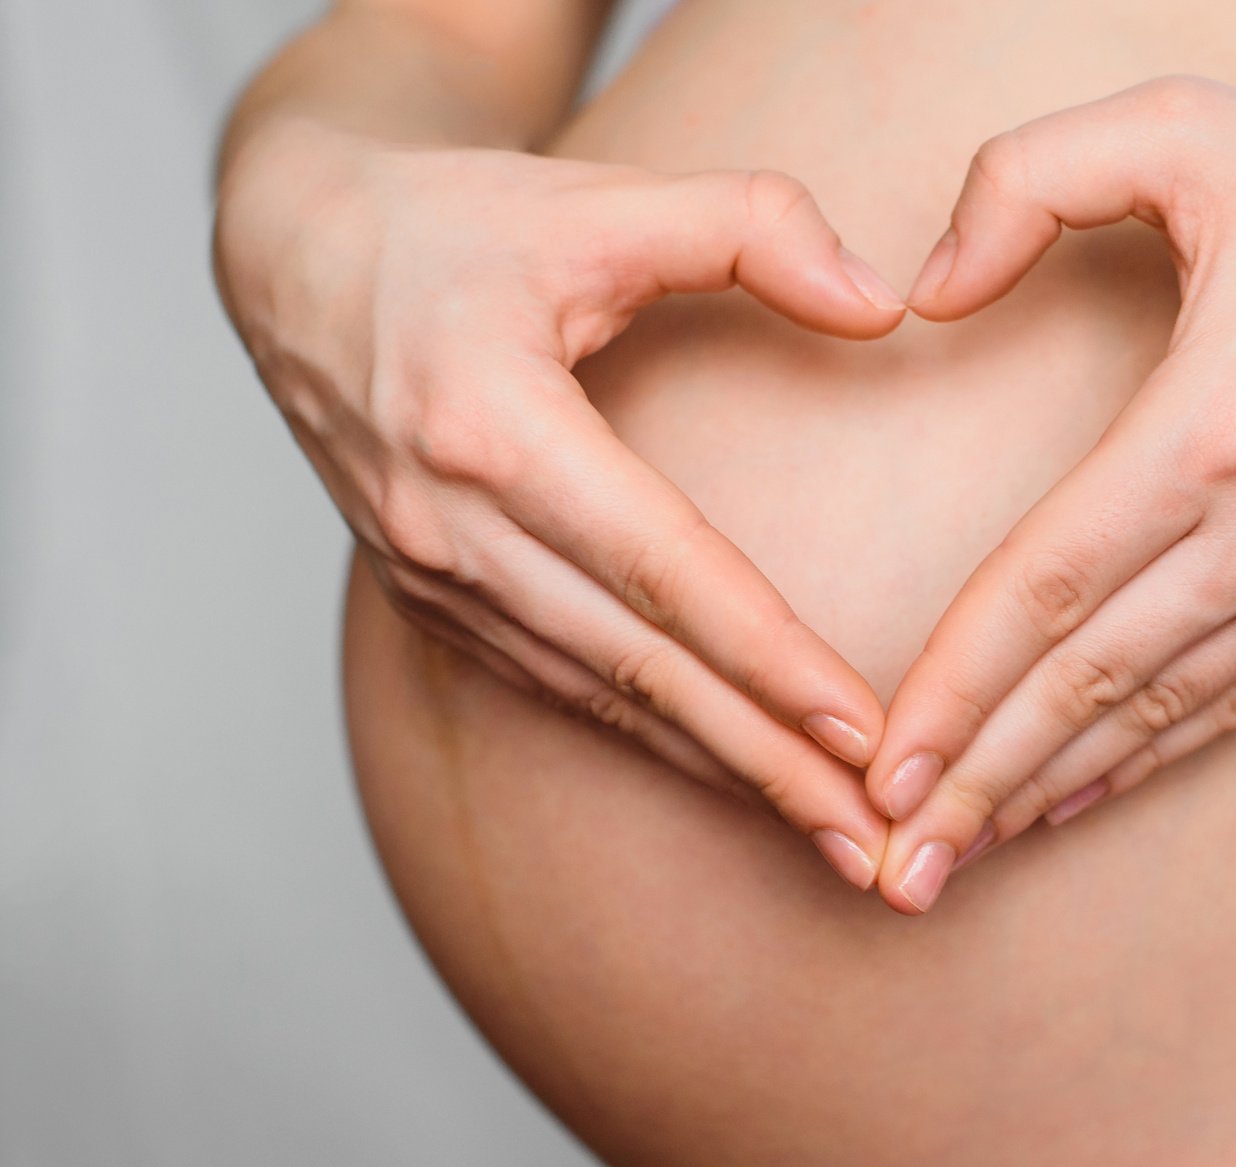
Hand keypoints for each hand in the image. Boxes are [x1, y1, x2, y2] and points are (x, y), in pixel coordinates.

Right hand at [213, 121, 906, 886]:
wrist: (296, 259)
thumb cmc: (455, 225)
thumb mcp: (601, 196)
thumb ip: (753, 226)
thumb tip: (885, 308)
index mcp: (492, 425)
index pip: (662, 570)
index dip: (768, 659)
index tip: (864, 734)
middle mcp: (452, 524)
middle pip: (641, 669)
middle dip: (768, 764)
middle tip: (877, 846)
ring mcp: (431, 576)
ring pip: (602, 701)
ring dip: (723, 772)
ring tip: (831, 840)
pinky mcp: (431, 601)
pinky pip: (560, 689)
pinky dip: (654, 741)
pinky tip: (734, 775)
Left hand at [867, 77, 1235, 911]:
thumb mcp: (1190, 125)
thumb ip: (1029, 176)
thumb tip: (929, 287)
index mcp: (1215, 421)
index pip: (1049, 584)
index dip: (956, 684)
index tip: (881, 764)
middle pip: (1089, 680)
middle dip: (979, 782)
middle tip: (893, 867)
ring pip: (1157, 713)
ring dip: (1049, 790)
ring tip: (956, 859)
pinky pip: (1234, 707)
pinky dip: (1146, 761)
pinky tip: (1071, 803)